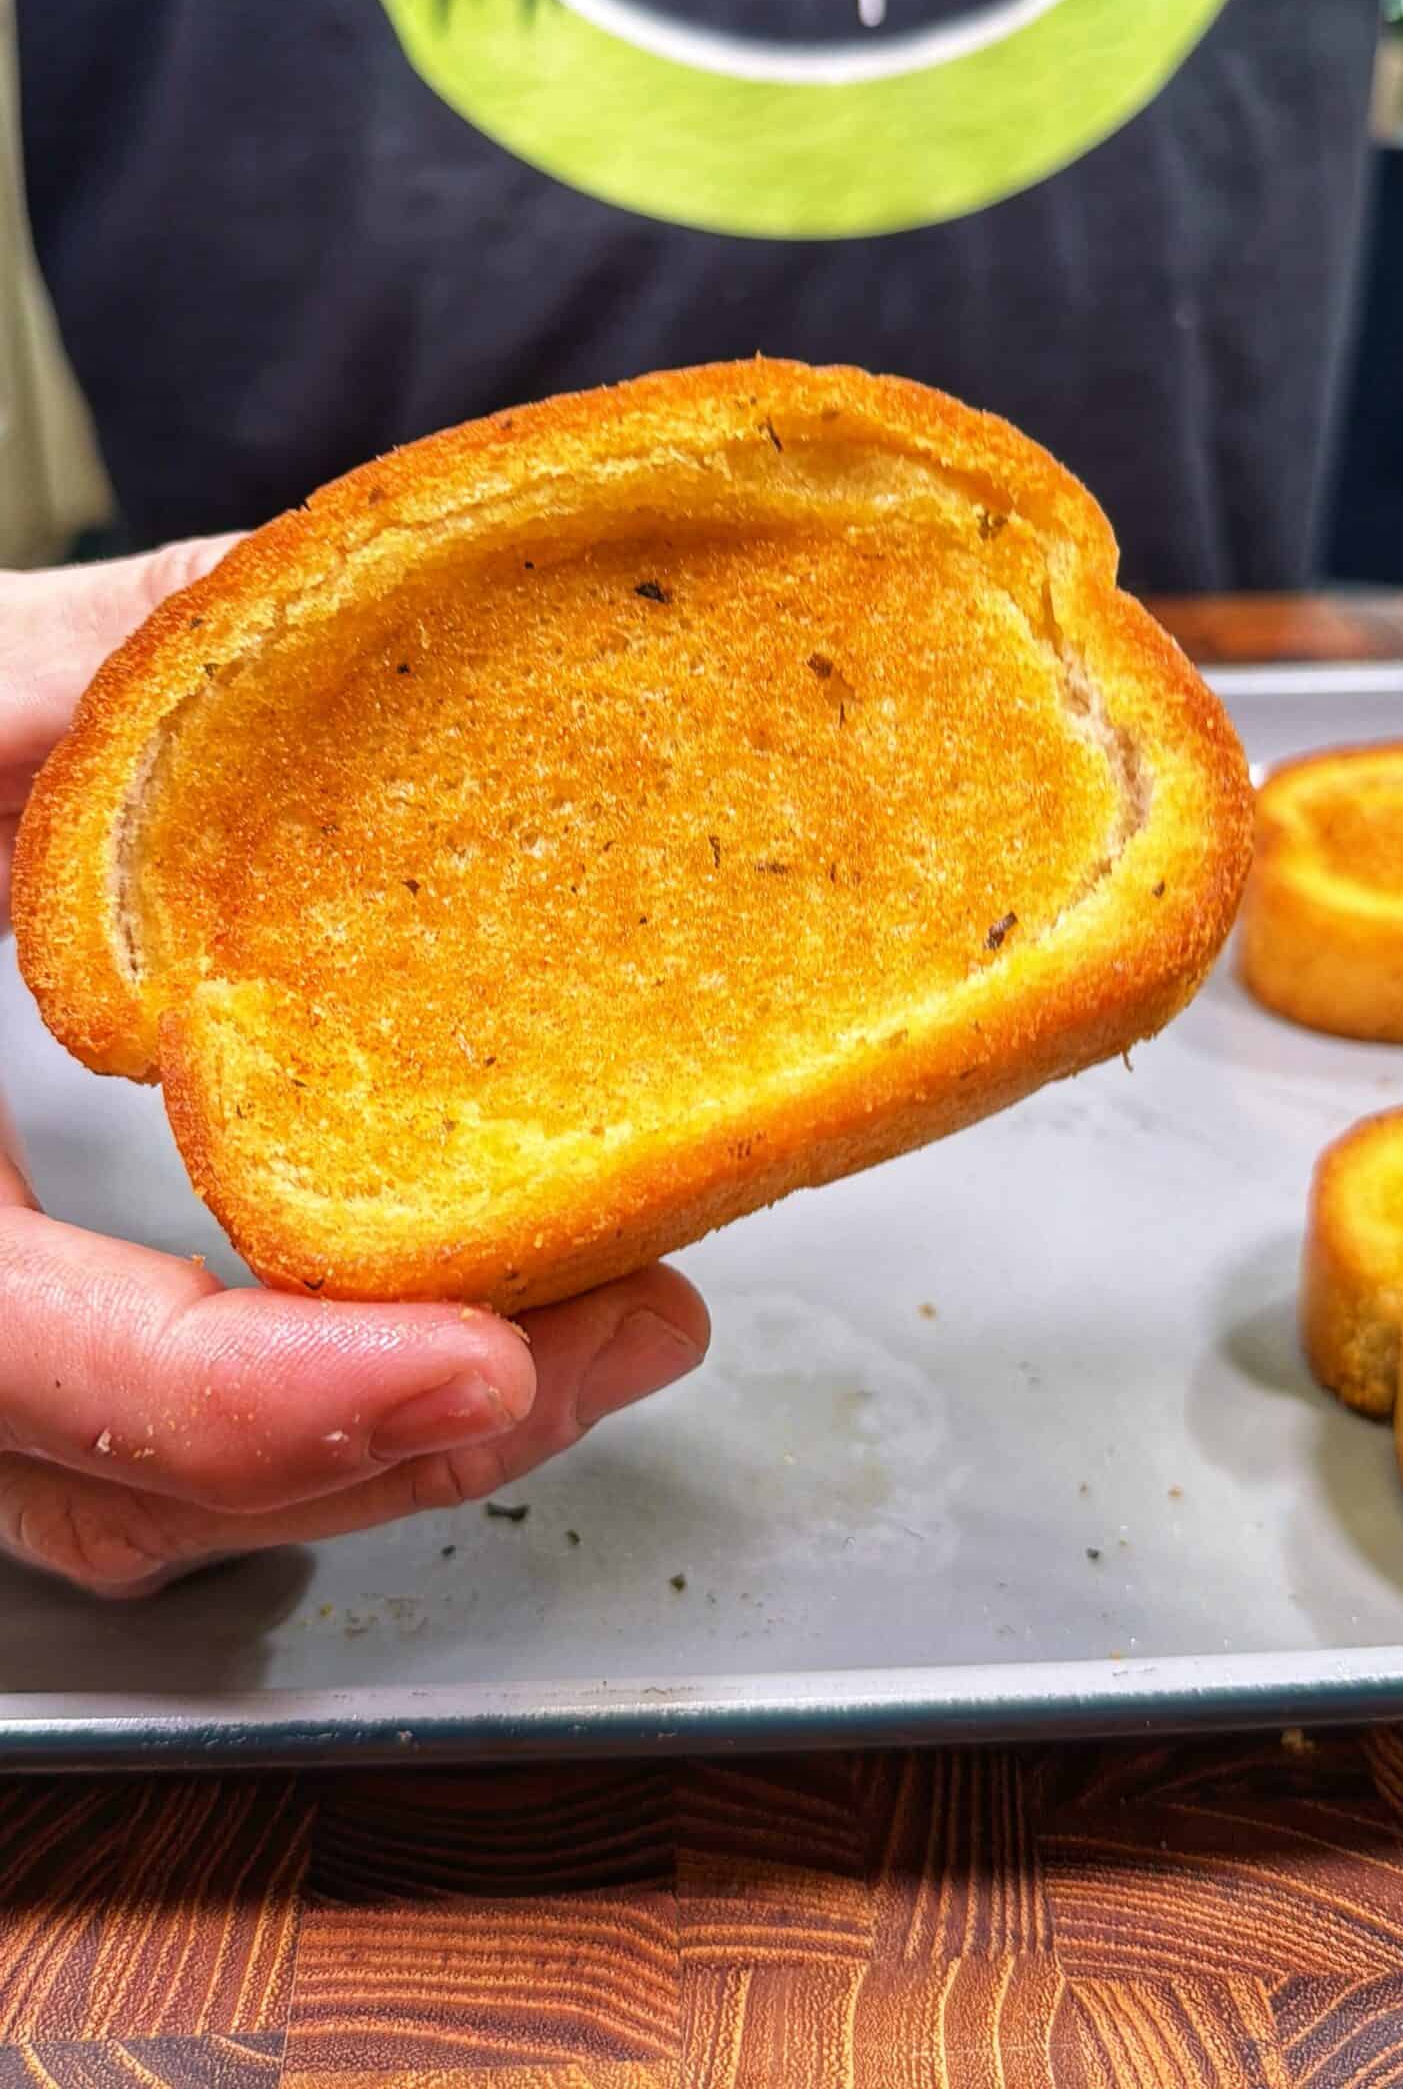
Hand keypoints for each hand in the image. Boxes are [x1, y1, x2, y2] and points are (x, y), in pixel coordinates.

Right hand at [0, 545, 707, 1595]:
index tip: (493, 1358)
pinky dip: (301, 1421)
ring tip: (598, 1327)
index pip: (56, 1364)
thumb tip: (333, 602)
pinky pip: (133, 1455)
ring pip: (143, 1509)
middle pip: (141, 1489)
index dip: (279, 1399)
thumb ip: (96, 663)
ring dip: (379, 1449)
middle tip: (636, 1325)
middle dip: (408, 1440)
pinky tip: (451, 1317)